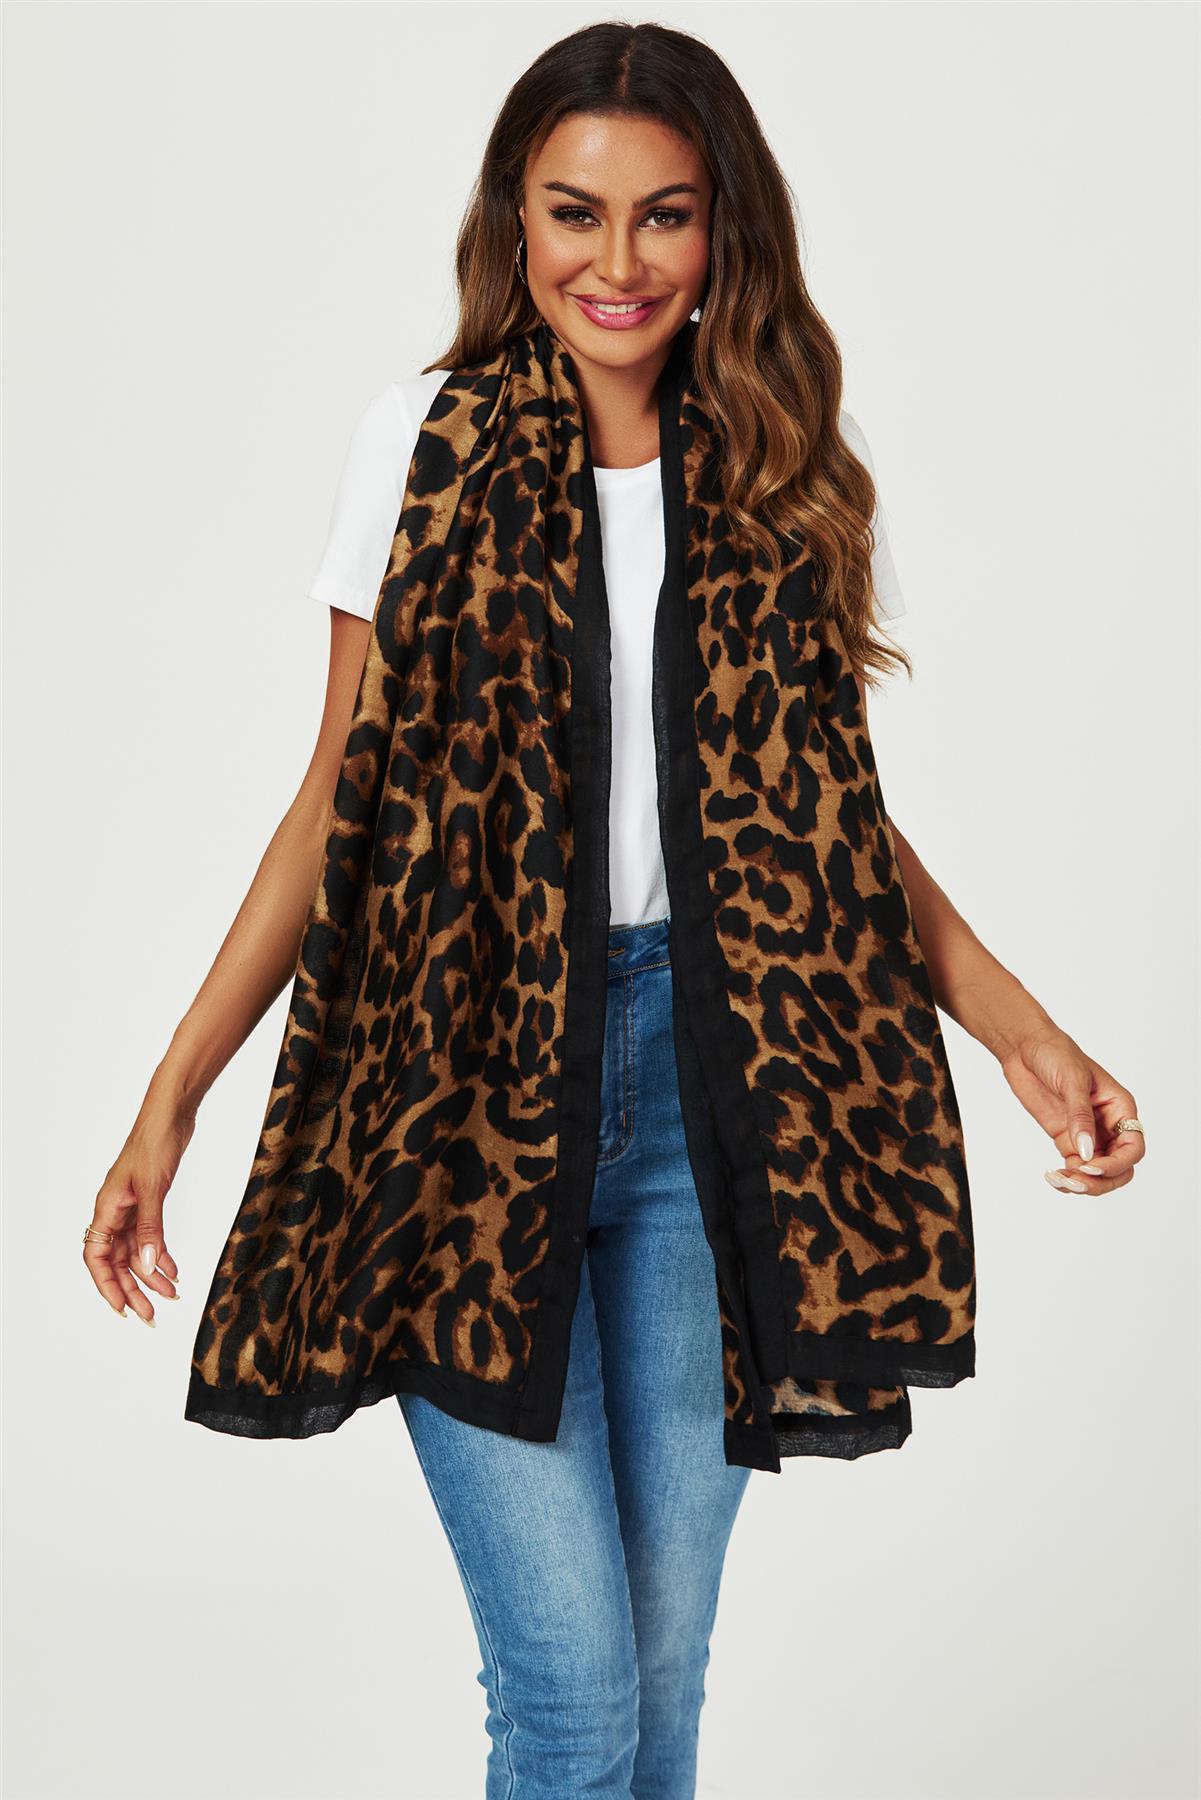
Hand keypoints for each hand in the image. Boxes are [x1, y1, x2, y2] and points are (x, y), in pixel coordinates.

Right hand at [83, 1098, 192, 1323]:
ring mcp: (132, 1207)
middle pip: (118, 1261)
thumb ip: (150, 1229)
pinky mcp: (150, 1201)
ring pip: (136, 1252)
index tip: (123, 1308)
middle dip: (133, 1289)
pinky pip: (151, 1237)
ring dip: (151, 1275)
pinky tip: (173, 1270)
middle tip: (151, 1315)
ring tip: (171, 1295)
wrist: (172, 1114)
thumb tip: (146, 1266)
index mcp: (107, 1208)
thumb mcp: (152, 1188)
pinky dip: (161, 1255)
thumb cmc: (154, 1142)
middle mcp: (115, 1211)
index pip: (97, 1257)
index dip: (107, 1284)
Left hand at [998, 1023, 1144, 1195]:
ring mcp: (1087, 1133)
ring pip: (1098, 1172)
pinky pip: (1075, 1166)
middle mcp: (1108, 1124)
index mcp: (1120, 1107)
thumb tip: (1086, 1152)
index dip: (1117, 1164)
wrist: (1024, 1046)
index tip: (1090, 1167)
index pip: (1133, 1147)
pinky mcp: (1066, 1137)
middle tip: (1075, 1182)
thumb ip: (1079, 1116)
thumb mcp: (1071, 1080)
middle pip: (1120, 1167)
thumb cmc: (1054, 1053)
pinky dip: (1068, 1178)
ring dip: (1083, 1184)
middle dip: (1101, 1181)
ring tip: (1060, 1181)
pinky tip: (1053, 1177)